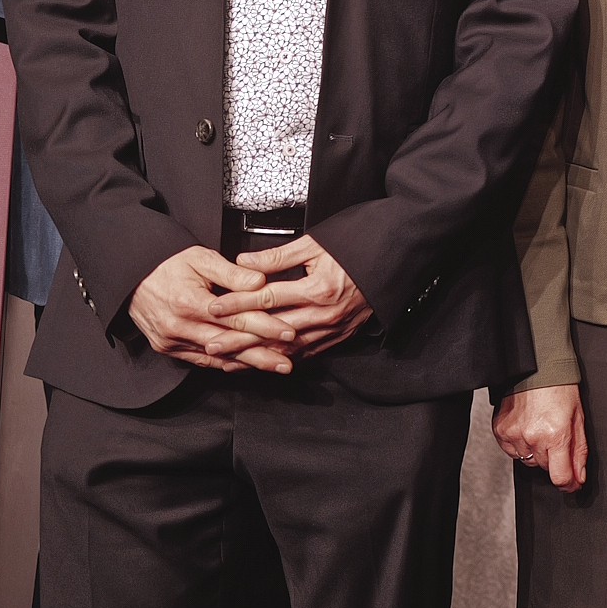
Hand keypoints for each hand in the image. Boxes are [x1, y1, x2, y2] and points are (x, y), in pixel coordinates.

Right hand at [129, 247, 291, 372]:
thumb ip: (232, 272)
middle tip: (287, 362)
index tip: (289, 332)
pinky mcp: (168, 348)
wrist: (132, 278)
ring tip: (273, 366)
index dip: (265, 326)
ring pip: (216, 356)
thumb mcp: (200, 259)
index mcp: (190, 303)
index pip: (236, 319)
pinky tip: (245, 366)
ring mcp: (172, 341)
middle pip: (229, 344)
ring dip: (247, 363)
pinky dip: (224, 363)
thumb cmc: (168, 265)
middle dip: (261, 355)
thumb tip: (259, 282)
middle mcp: (179, 326)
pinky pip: (201, 360)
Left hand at [209, 235, 375, 356]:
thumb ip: (278, 256)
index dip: (238, 303)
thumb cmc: (358, 248)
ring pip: (288, 348)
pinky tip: (265, 362)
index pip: (268, 299)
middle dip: (240, 339)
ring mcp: (334, 328)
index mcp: (319, 288)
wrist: (394, 262)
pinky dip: (283, 359)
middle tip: (212, 344)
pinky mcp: (340, 336)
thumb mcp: (317, 245)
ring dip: (257, 355)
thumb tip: (244, 263)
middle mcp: (326, 313)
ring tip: (231, 360)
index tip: (214, 307)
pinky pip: (307, 353)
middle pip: (273, 330)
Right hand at [492, 384, 587, 489]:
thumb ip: (579, 452)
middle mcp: (533, 437)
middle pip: (545, 468)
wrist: (536, 368)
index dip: (568, 484)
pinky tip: (528, 427)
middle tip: (557, 437)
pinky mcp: (500, 430)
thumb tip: (578, 477)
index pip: (560, 476)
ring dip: (536, 451)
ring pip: (528, 460)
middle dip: (554, 458)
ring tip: (541, 428)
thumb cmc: (560, 389)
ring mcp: (514, 435)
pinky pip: (512, 450)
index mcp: (556, 435)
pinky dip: (521, 444)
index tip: (572, 483)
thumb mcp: (578, 419)